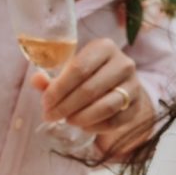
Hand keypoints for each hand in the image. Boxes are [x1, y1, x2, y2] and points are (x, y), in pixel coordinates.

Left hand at [31, 38, 153, 151]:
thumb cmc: (88, 73)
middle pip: (91, 89)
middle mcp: (124, 64)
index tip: (45, 103)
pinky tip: (83, 126)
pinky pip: (116, 121)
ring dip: (81, 118)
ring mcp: (134, 85)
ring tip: (67, 120)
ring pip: (106, 107)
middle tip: (50, 116)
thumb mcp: (69, 70)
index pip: (79, 69)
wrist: (117, 82)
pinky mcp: (138, 105)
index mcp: (105, 47)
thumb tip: (37, 81)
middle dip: (66, 106)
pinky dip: (96, 127)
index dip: (59, 89)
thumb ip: (52, 77)